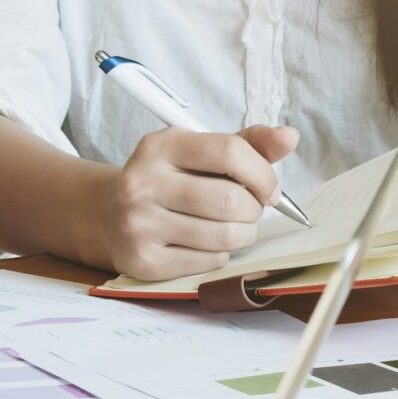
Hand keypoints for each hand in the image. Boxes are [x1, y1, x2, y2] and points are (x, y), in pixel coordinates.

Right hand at [98, 126, 299, 280]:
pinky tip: (207, 244)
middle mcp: (143, 183)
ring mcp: (139, 224)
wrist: (109, 216)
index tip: (268, 188)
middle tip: (249, 210)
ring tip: (234, 227)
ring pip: (223, 236)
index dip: (263, 173)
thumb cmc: (167, 181)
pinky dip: (220, 254)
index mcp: (160, 146)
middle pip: (230, 200)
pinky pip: (208, 261)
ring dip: (243, 234)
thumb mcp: (198, 153)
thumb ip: (245, 144)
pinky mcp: (143, 260)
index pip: (230, 152)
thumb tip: (288, 137)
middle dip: (254, 209)